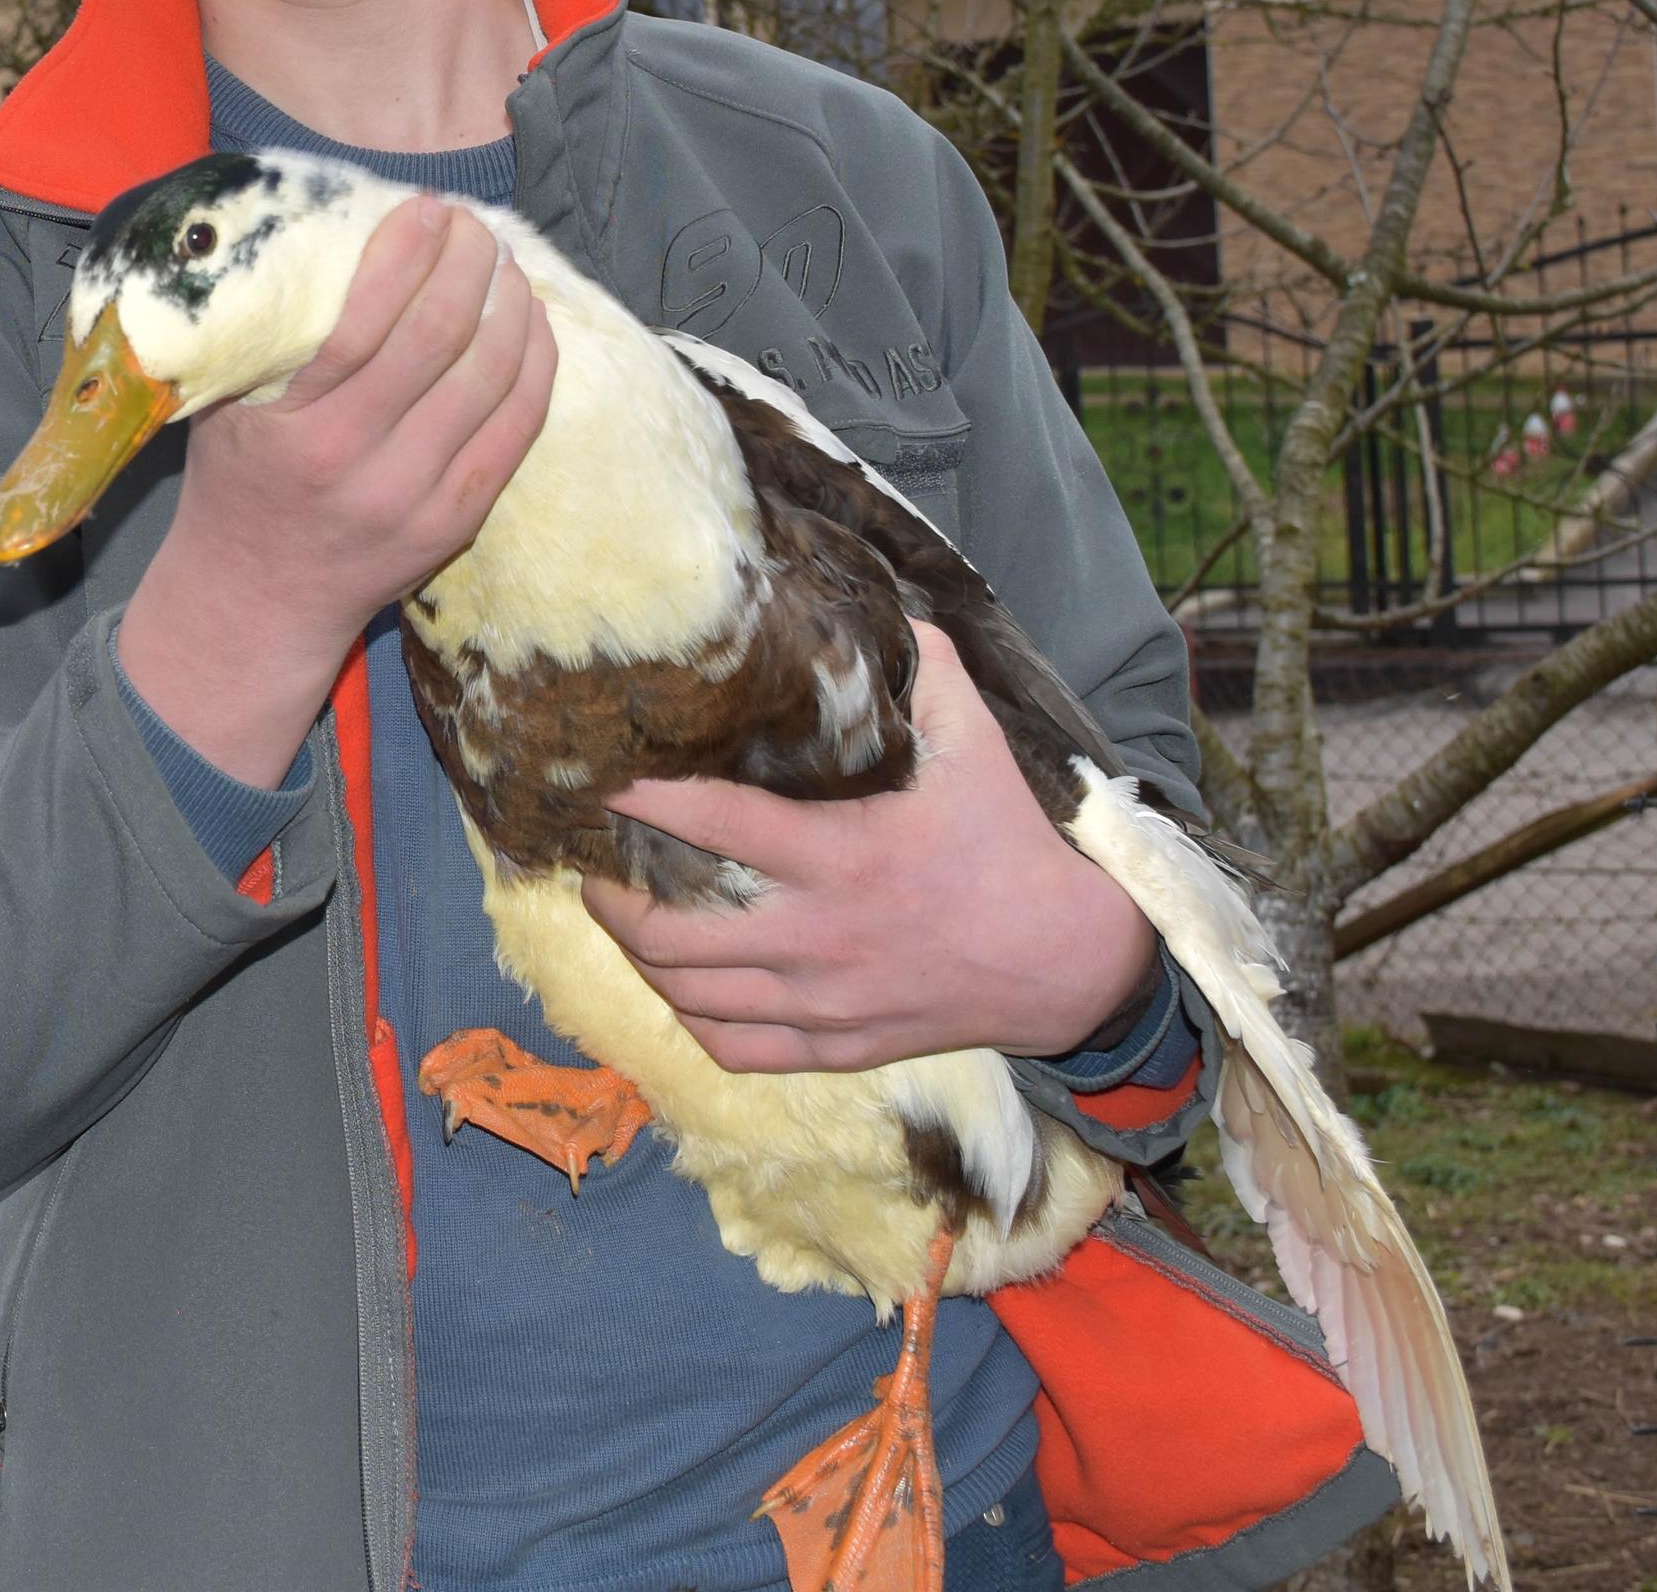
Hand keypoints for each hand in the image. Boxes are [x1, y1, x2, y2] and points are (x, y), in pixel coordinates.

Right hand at [117, 196, 558, 787]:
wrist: (259, 602)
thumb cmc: (235, 487)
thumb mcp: (220, 412)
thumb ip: (258, 341)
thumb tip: (305, 235)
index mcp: (295, 432)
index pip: (364, 325)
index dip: (406, 256)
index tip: (425, 210)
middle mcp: (360, 467)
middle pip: (439, 343)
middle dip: (468, 267)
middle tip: (476, 225)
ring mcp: (417, 500)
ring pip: (490, 383)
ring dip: (510, 309)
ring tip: (509, 264)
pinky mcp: (457, 522)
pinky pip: (516, 432)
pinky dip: (534, 369)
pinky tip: (533, 325)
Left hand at [580, 625, 1157, 1070]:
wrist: (1066, 964)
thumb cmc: (1010, 847)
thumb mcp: (977, 745)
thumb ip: (929, 670)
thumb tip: (890, 609)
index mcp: (842, 856)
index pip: (714, 821)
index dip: (643, 797)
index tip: (600, 777)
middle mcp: (818, 937)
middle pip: (671, 935)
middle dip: (610, 899)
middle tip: (590, 861)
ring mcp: (823, 1000)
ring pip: (690, 996)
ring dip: (638, 957)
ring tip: (619, 915)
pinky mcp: (838, 1046)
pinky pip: (734, 1048)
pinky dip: (691, 1019)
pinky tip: (679, 986)